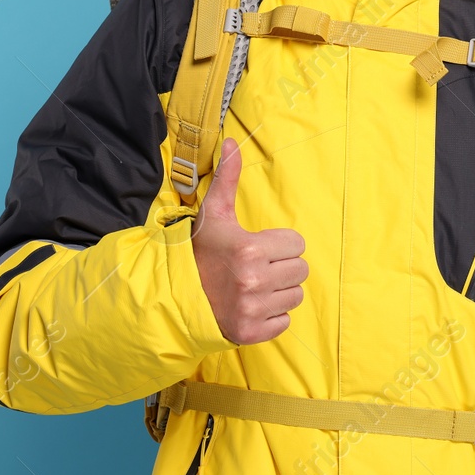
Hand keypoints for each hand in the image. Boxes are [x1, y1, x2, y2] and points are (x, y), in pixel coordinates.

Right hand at [191, 138, 306, 344]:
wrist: (174, 295)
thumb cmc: (199, 252)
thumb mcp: (213, 213)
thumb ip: (228, 178)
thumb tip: (231, 141)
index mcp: (249, 249)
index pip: (297, 244)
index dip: (280, 244)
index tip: (259, 247)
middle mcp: (254, 281)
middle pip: (300, 271)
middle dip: (282, 267)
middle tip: (258, 266)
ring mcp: (253, 309)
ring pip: (295, 296)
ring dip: (279, 291)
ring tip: (254, 285)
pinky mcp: (251, 332)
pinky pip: (284, 322)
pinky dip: (272, 316)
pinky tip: (252, 306)